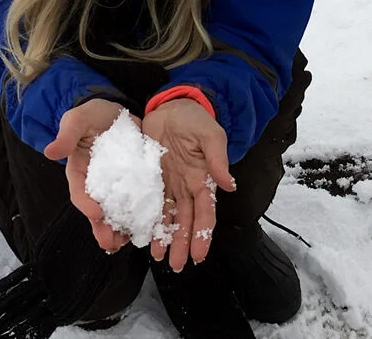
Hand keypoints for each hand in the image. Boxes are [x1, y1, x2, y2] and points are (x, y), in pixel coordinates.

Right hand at [44, 98, 132, 252]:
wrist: (116, 110)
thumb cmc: (93, 114)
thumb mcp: (79, 119)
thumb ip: (67, 134)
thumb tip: (50, 151)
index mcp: (79, 171)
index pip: (79, 192)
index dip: (86, 205)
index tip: (96, 214)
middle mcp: (96, 184)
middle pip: (96, 210)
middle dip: (102, 228)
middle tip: (110, 243)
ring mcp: (115, 185)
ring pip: (114, 212)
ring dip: (118, 230)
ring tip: (126, 243)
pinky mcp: (134, 182)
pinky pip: (135, 202)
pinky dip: (138, 216)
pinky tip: (145, 227)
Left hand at [141, 99, 234, 271]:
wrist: (171, 106)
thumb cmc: (195, 119)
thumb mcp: (210, 135)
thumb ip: (218, 159)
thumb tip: (229, 185)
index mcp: (203, 178)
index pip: (205, 211)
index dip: (203, 233)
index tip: (199, 255)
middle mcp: (186, 186)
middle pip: (185, 220)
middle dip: (181, 242)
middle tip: (175, 265)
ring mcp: (168, 184)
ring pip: (168, 216)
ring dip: (164, 236)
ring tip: (158, 256)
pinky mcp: (151, 178)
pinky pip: (150, 202)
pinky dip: (147, 218)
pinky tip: (142, 233)